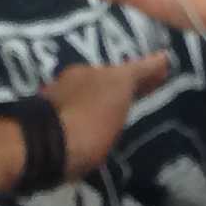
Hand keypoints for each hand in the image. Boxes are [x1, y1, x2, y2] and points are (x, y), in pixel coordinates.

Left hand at [45, 53, 172, 178]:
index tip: (156, 80)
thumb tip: (164, 56)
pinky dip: (83, 125)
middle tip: (135, 100)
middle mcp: (68, 82)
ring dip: (97, 107)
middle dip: (115, 90)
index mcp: (88, 71)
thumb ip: (139, 73)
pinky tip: (90, 136)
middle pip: (99, 83)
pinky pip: (72, 122)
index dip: (140, 75)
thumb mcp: (120, 91)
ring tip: (114, 121)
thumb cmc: (87, 118)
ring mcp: (53, 106)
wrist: (41, 149)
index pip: (121, 69)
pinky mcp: (44, 131)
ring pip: (83, 101)